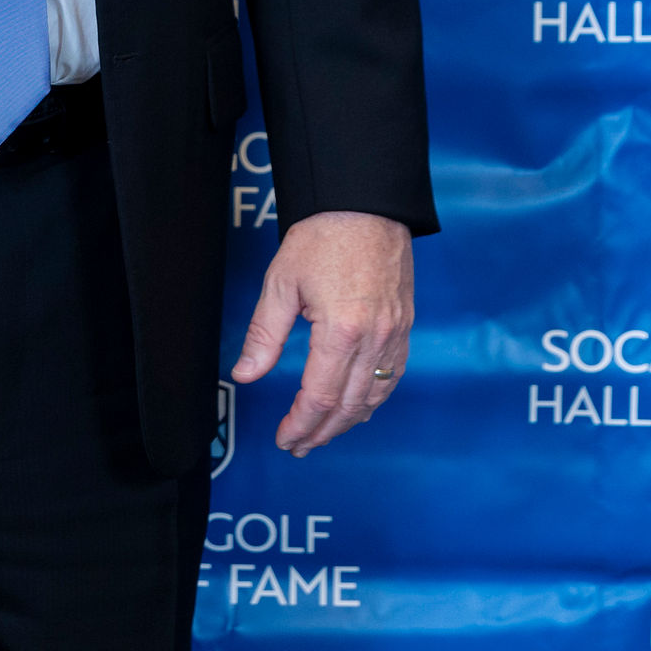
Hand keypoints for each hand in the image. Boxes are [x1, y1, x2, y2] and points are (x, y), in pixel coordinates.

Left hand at [230, 209, 414, 455]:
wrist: (366, 205)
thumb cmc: (323, 237)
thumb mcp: (281, 284)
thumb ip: (264, 335)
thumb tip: (245, 374)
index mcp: (342, 331)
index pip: (319, 398)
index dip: (300, 425)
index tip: (284, 438)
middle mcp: (375, 339)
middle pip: (348, 407)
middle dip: (321, 432)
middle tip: (298, 445)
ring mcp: (395, 334)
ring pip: (373, 397)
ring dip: (347, 423)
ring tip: (322, 434)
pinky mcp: (405, 326)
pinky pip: (392, 377)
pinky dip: (373, 400)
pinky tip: (357, 408)